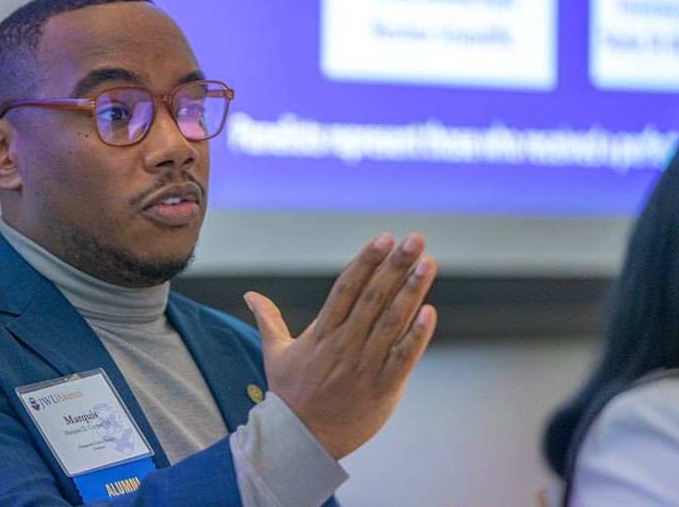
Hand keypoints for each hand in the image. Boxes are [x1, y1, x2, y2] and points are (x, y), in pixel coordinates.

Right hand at [245, 233, 436, 459]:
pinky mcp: (382, 388)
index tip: (384, 239)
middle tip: (414, 239)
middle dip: (395, 266)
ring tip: (428, 264)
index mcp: (322, 333)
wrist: (300, 441)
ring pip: (391, 322)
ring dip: (411, 292)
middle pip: (372, 297)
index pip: (346, 287)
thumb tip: (249, 295)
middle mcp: (344, 344)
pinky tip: (429, 312)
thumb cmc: (289, 395)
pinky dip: (417, 336)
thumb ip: (268, 319)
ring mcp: (364, 366)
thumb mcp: (275, 353)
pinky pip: (403, 357)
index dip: (366, 261)